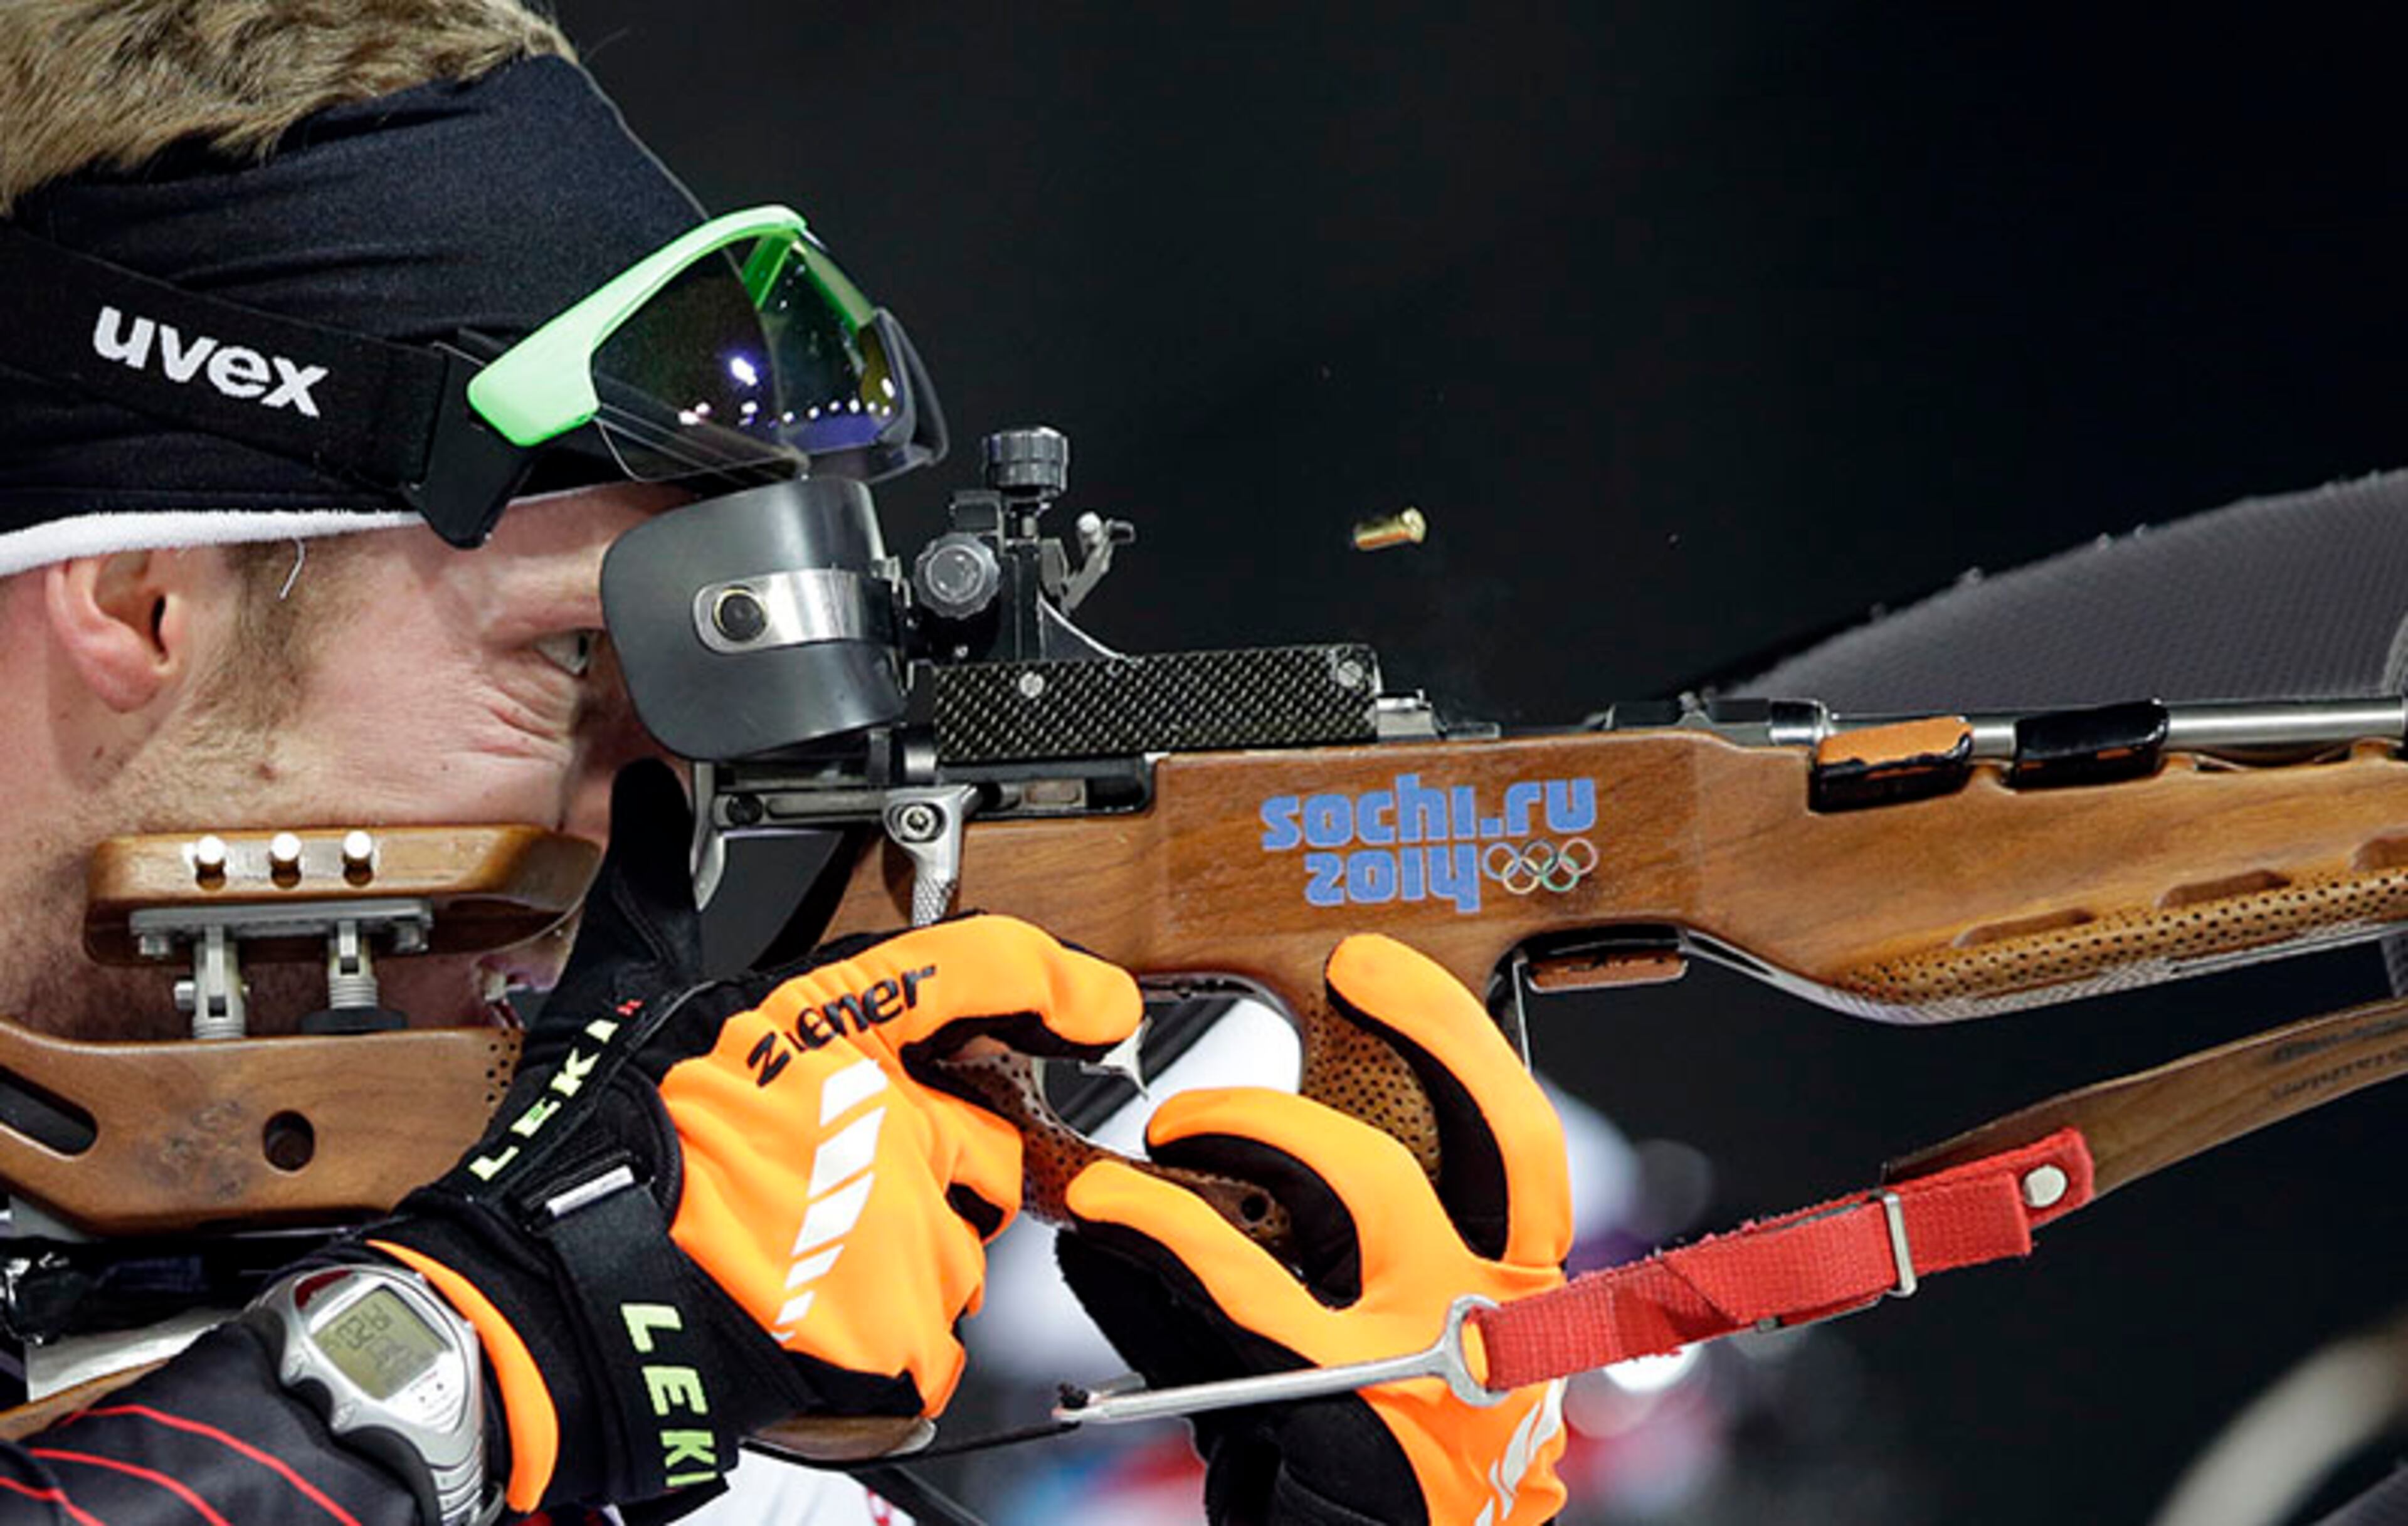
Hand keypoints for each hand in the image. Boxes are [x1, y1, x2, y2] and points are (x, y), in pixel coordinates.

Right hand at [359, 762, 1141, 1513]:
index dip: (1058, 981)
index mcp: (836, 1028)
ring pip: (955, 1243)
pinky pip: (929, 1337)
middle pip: (975, 1140)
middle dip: (924, 1168)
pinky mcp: (904, 1334)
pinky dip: (881, 1341)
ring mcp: (907, 1231)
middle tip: (824, 1195)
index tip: (1102, 1004)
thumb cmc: (591, 1154)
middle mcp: (892, 1122)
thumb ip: (657, 889)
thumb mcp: (622, 993)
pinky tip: (803, 1323)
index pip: (984, 969)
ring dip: (899, 1256)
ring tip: (795, 1261)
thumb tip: (648, 799)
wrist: (559, 1301)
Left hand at [1059, 934, 1571, 1525]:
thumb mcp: (1417, 1350)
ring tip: (1176, 1117)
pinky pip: (1241, 1279)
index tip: (1391, 975)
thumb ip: (1363, 1260)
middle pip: (1489, 1134)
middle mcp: (1493, 1307)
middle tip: (1348, 975)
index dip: (1464, 1041)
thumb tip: (1259, 1157)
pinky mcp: (1336, 1389)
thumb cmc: (1389, 1462)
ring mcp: (1424, 1345)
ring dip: (1255, 1118)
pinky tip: (1114, 1209)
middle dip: (1430, 1029)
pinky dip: (1164, 1226)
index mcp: (1519, 1290)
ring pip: (1360, 1179)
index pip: (1523, 1144)